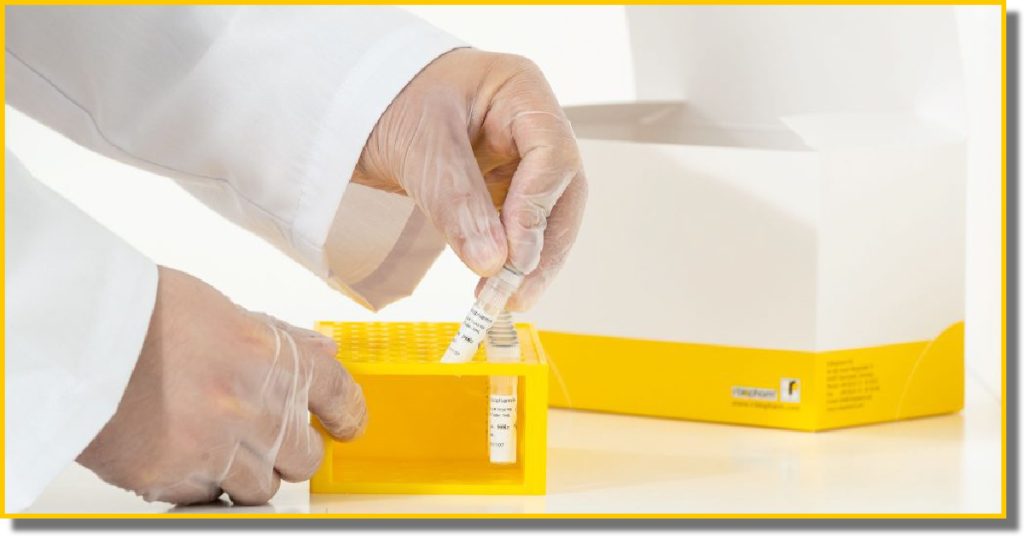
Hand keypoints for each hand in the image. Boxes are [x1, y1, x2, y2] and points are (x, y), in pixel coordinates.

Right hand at [77, 267, 365, 505]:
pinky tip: (178, 455)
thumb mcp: (224, 311)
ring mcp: (217, 446)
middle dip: (287, 451)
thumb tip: (324, 348)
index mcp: (272, 359)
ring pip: (262, 487)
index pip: (339, 395)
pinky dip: (200, 486)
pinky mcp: (176, 478)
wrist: (78, 336)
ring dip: (244, 473)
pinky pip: (209, 499)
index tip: (346, 425)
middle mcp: (254, 406)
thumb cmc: (143, 315)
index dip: (348, 415)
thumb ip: (280, 339)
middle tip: (258, 436)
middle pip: (305, 457)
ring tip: (210, 444)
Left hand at [353, 48, 586, 310]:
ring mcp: (519, 160)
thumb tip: (492, 262)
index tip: (514, 258)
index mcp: (522, 93)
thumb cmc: (388, 99)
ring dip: (529, 263)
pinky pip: (516, 228)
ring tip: (504, 300)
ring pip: (545, 217)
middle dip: (542, 248)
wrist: (357, 106)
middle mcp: (531, 127)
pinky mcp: (501, 189)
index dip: (537, 209)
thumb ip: (455, 200)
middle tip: (518, 293)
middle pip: (560, 193)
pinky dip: (508, 259)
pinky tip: (494, 285)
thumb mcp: (419, 145)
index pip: (552, 155)